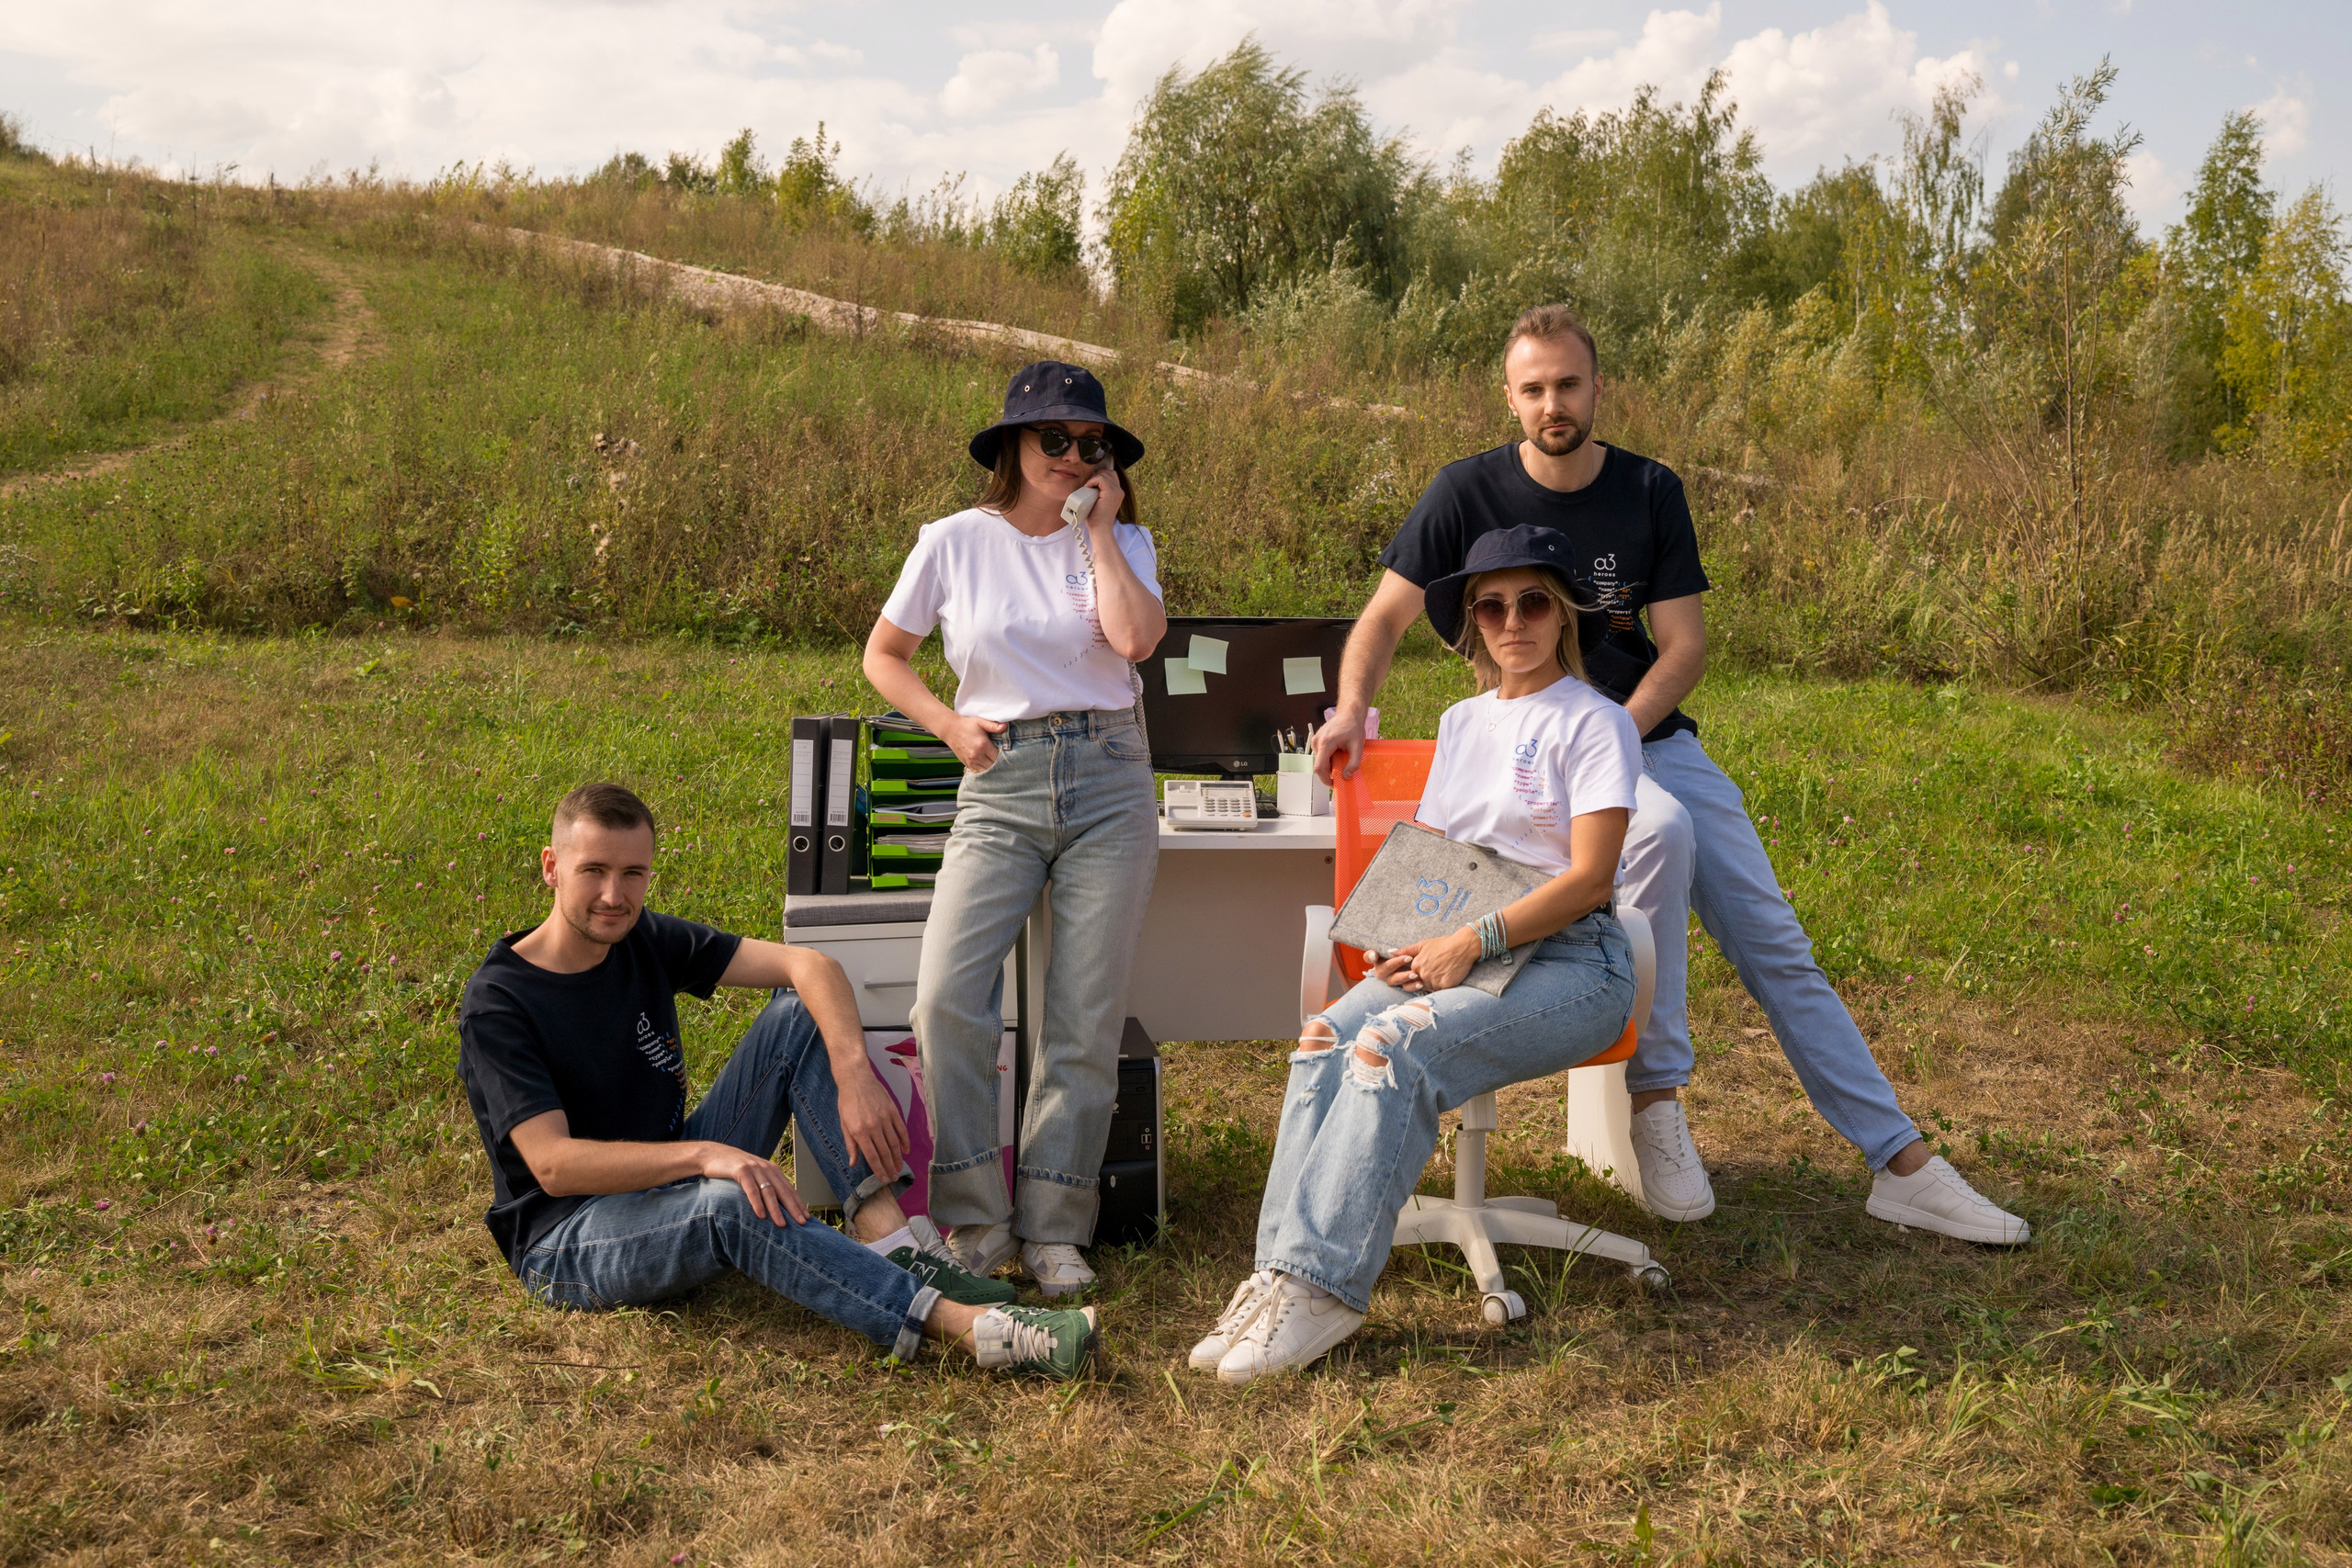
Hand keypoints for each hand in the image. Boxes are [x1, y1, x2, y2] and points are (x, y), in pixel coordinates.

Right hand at [698, 1141, 807, 1226]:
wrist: (712, 1154)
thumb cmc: (733, 1168)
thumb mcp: (752, 1175)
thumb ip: (764, 1185)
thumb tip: (775, 1205)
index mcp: (771, 1170)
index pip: (789, 1189)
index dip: (798, 1204)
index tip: (806, 1218)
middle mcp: (766, 1168)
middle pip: (783, 1191)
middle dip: (794, 1208)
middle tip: (801, 1223)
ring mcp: (754, 1168)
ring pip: (769, 1192)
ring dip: (776, 1210)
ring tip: (782, 1224)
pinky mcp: (741, 1170)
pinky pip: (751, 1189)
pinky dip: (757, 1203)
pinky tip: (761, 1215)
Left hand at [833, 1061, 909, 1181]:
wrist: (856, 1078)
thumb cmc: (847, 1102)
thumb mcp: (844, 1124)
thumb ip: (850, 1144)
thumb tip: (853, 1163)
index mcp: (859, 1131)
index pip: (872, 1156)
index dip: (878, 1170)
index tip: (883, 1179)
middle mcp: (874, 1126)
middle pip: (885, 1152)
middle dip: (890, 1167)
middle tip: (894, 1177)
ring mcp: (885, 1118)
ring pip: (894, 1143)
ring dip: (898, 1158)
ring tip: (900, 1168)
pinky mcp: (893, 1111)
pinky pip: (901, 1129)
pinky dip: (905, 1141)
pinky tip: (906, 1150)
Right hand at [940, 712, 1005, 772]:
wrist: (951, 730)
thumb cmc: (967, 725)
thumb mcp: (980, 722)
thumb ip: (993, 726)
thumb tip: (1005, 726)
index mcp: (982, 745)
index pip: (998, 757)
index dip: (1003, 756)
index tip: (1005, 752)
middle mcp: (977, 755)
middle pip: (993, 766)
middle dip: (998, 763)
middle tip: (1001, 759)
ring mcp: (971, 761)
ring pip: (986, 771)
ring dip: (991, 768)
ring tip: (994, 763)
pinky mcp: (967, 764)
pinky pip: (978, 772)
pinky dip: (983, 771)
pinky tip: (986, 766)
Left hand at [1078, 465, 1125, 530]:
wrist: (1100, 528)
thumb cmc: (1097, 518)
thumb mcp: (1099, 502)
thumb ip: (1099, 492)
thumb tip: (1091, 485)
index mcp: (1118, 493)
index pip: (1111, 476)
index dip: (1101, 476)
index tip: (1091, 483)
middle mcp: (1119, 491)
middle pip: (1109, 472)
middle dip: (1097, 475)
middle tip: (1089, 484)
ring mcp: (1116, 491)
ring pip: (1104, 474)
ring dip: (1093, 479)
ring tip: (1088, 487)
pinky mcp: (1111, 492)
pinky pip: (1101, 478)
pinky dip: (1092, 481)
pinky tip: (1087, 487)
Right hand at [1313, 706, 1366, 783]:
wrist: (1349, 713)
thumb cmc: (1353, 726)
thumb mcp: (1358, 746)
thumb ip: (1353, 763)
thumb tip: (1346, 776)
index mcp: (1325, 743)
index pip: (1319, 767)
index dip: (1325, 779)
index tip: (1334, 784)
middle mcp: (1317, 741)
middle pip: (1319, 765)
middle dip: (1330, 772)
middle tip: (1342, 772)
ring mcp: (1315, 740)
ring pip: (1320, 761)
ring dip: (1330, 764)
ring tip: (1342, 758)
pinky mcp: (1317, 740)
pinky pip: (1320, 755)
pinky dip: (1328, 759)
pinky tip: (1338, 754)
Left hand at [1384, 929, 1480, 993]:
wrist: (1462, 947)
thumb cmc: (1443, 944)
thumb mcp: (1422, 945)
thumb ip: (1405, 950)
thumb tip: (1390, 952)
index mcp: (1416, 965)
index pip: (1410, 977)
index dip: (1417, 974)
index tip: (1427, 969)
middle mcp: (1423, 974)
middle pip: (1419, 984)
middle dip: (1425, 980)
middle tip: (1435, 971)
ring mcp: (1434, 980)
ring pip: (1430, 988)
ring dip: (1434, 983)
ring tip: (1442, 972)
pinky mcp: (1445, 985)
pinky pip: (1441, 990)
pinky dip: (1443, 986)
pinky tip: (1448, 976)